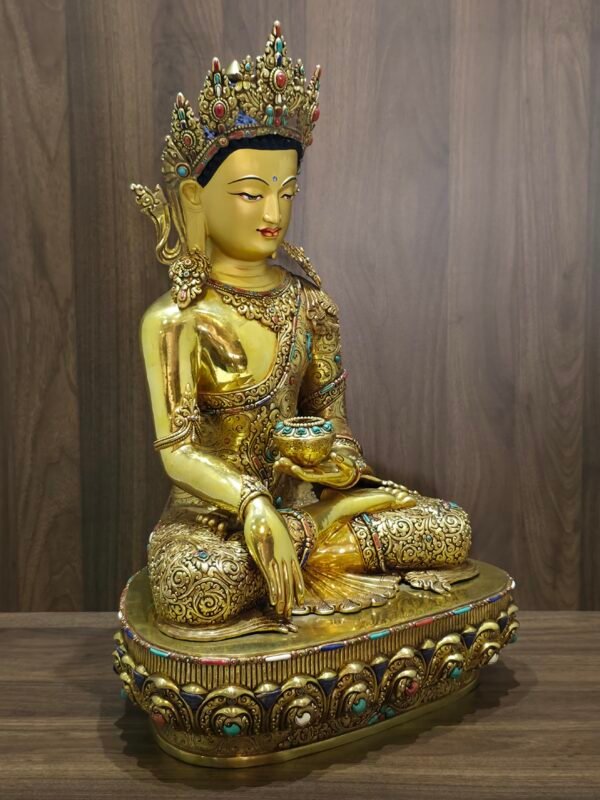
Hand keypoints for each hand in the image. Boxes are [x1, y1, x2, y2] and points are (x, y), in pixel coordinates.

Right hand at [243, 496, 304, 616]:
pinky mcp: (265, 557)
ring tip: (283, 612)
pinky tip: (275, 600)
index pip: (297, 574)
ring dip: (283, 599)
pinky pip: (271, 577)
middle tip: (289, 614)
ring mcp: (275, 557)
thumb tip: (282, 551)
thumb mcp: (279, 533)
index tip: (300, 601)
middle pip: (289, 583)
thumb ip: (280, 545)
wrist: (260, 510)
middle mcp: (285, 556)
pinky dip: (274, 589)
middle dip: (290, 600)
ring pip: (281, 583)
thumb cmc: (268, 521)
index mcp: (289, 552)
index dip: (299, 588)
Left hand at [274, 450, 361, 488]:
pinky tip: (279, 462)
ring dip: (286, 468)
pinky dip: (289, 466)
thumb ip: (342, 462)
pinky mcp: (310, 469)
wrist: (349, 477)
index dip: (301, 473)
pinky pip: (298, 467)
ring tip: (276, 463)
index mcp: (323, 476)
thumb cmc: (349, 471)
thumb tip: (333, 455)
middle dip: (289, 469)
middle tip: (280, 461)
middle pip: (299, 474)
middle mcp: (315, 476)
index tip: (293, 468)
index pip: (309, 476)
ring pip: (296, 472)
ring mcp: (312, 473)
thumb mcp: (349, 467)